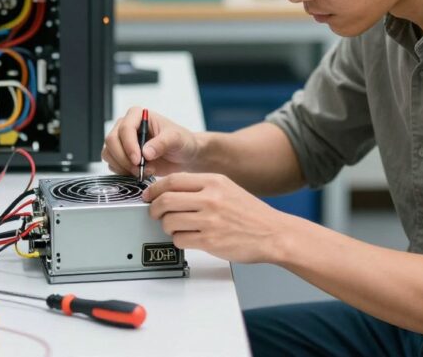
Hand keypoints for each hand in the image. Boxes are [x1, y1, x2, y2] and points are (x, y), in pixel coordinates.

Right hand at [102, 107, 199, 177]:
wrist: (183, 155)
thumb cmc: (181, 141)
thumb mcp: (176, 139)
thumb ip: (162, 143)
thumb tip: (145, 152)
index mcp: (137, 115)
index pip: (125, 128)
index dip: (129, 145)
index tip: (138, 160)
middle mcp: (126, 126)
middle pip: (111, 141)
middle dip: (124, 158)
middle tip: (139, 169)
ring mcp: (121, 141)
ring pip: (109, 153)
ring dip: (123, 166)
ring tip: (143, 171)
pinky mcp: (121, 155)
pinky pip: (112, 164)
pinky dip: (123, 172)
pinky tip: (140, 173)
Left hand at [143, 173, 292, 263]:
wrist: (273, 234)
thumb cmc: (250, 214)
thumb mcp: (227, 188)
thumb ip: (201, 187)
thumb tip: (170, 190)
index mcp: (214, 182)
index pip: (173, 180)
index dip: (155, 189)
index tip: (149, 195)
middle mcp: (211, 199)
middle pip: (166, 200)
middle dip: (154, 209)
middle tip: (155, 213)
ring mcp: (210, 221)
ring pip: (169, 221)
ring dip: (167, 226)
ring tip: (175, 227)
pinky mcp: (210, 241)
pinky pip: (179, 239)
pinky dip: (178, 240)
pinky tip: (188, 237)